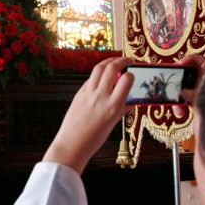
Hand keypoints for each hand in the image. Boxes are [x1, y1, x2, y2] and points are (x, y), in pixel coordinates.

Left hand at [43, 57, 134, 174]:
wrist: (72, 144)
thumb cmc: (94, 138)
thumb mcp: (113, 124)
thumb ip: (122, 109)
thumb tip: (132, 101)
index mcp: (113, 107)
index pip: (126, 81)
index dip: (131, 75)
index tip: (133, 75)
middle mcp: (100, 97)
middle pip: (111, 68)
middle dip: (121, 60)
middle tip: (128, 60)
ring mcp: (88, 94)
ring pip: (99, 68)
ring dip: (108, 61)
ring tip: (115, 61)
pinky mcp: (79, 94)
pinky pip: (90, 79)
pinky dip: (98, 75)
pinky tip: (102, 77)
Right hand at [173, 54, 204, 118]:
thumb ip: (194, 93)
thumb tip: (182, 93)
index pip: (200, 61)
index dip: (189, 60)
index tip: (180, 64)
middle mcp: (204, 82)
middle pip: (187, 76)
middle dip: (177, 82)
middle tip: (169, 83)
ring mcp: (200, 92)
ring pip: (184, 90)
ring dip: (178, 99)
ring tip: (176, 107)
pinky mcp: (197, 103)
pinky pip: (185, 101)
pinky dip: (181, 106)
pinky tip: (180, 112)